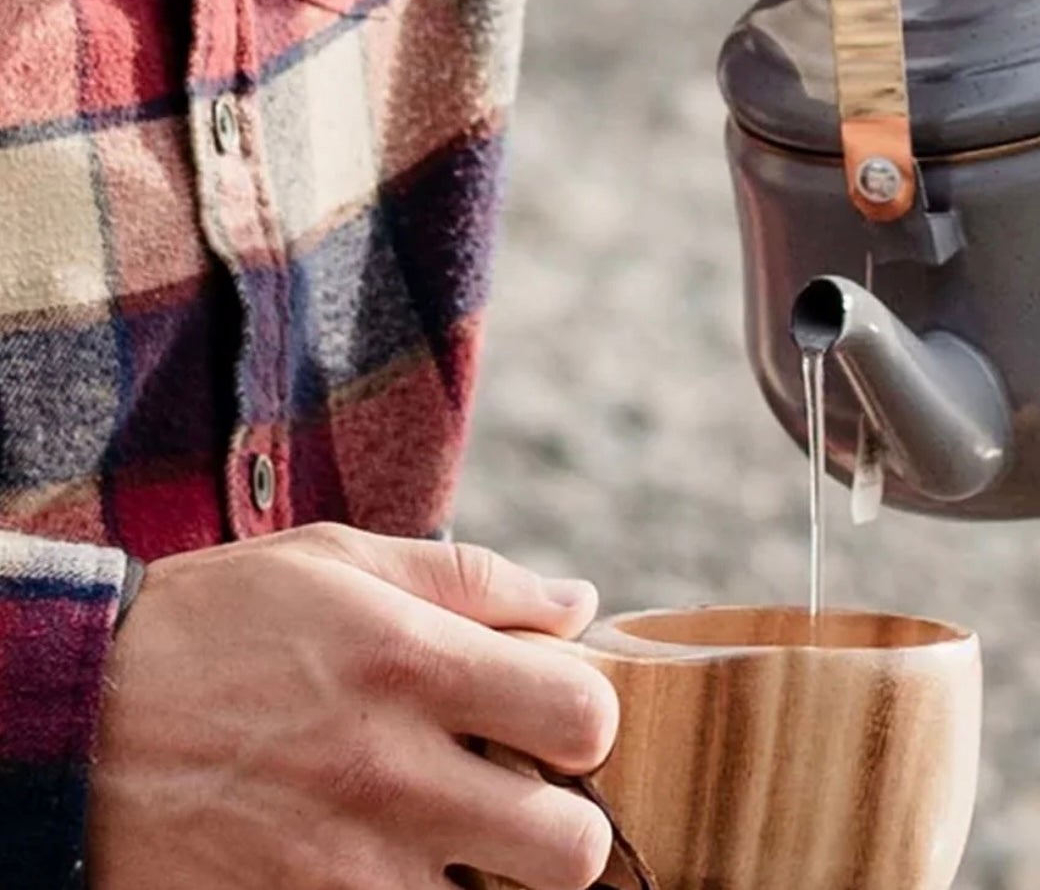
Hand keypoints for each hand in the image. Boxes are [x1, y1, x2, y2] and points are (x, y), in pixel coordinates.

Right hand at [88, 525, 617, 889]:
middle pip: (572, 850)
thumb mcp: (340, 561)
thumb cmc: (219, 624)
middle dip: (567, 828)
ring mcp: (345, 869)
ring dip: (488, 880)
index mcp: (413, 663)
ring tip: (449, 838)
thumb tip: (578, 602)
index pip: (584, 716)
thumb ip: (473, 579)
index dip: (588, 720)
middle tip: (523, 802)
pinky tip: (386, 866)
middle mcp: (391, 775)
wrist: (74, 724)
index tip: (554, 721)